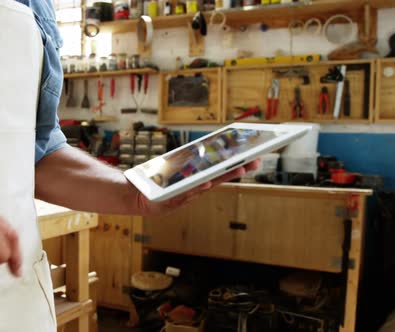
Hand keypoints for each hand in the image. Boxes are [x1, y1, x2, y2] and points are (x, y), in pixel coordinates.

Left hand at [136, 160, 260, 216]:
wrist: (138, 196)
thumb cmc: (157, 182)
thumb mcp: (175, 169)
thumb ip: (189, 162)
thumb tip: (205, 148)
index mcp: (198, 178)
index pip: (220, 169)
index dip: (236, 163)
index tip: (253, 154)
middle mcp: (196, 187)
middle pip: (220, 176)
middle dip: (238, 168)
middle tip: (256, 161)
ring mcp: (186, 194)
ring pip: (208, 183)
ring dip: (224, 176)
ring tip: (240, 168)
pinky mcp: (174, 200)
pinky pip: (187, 191)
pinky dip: (198, 187)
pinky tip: (207, 182)